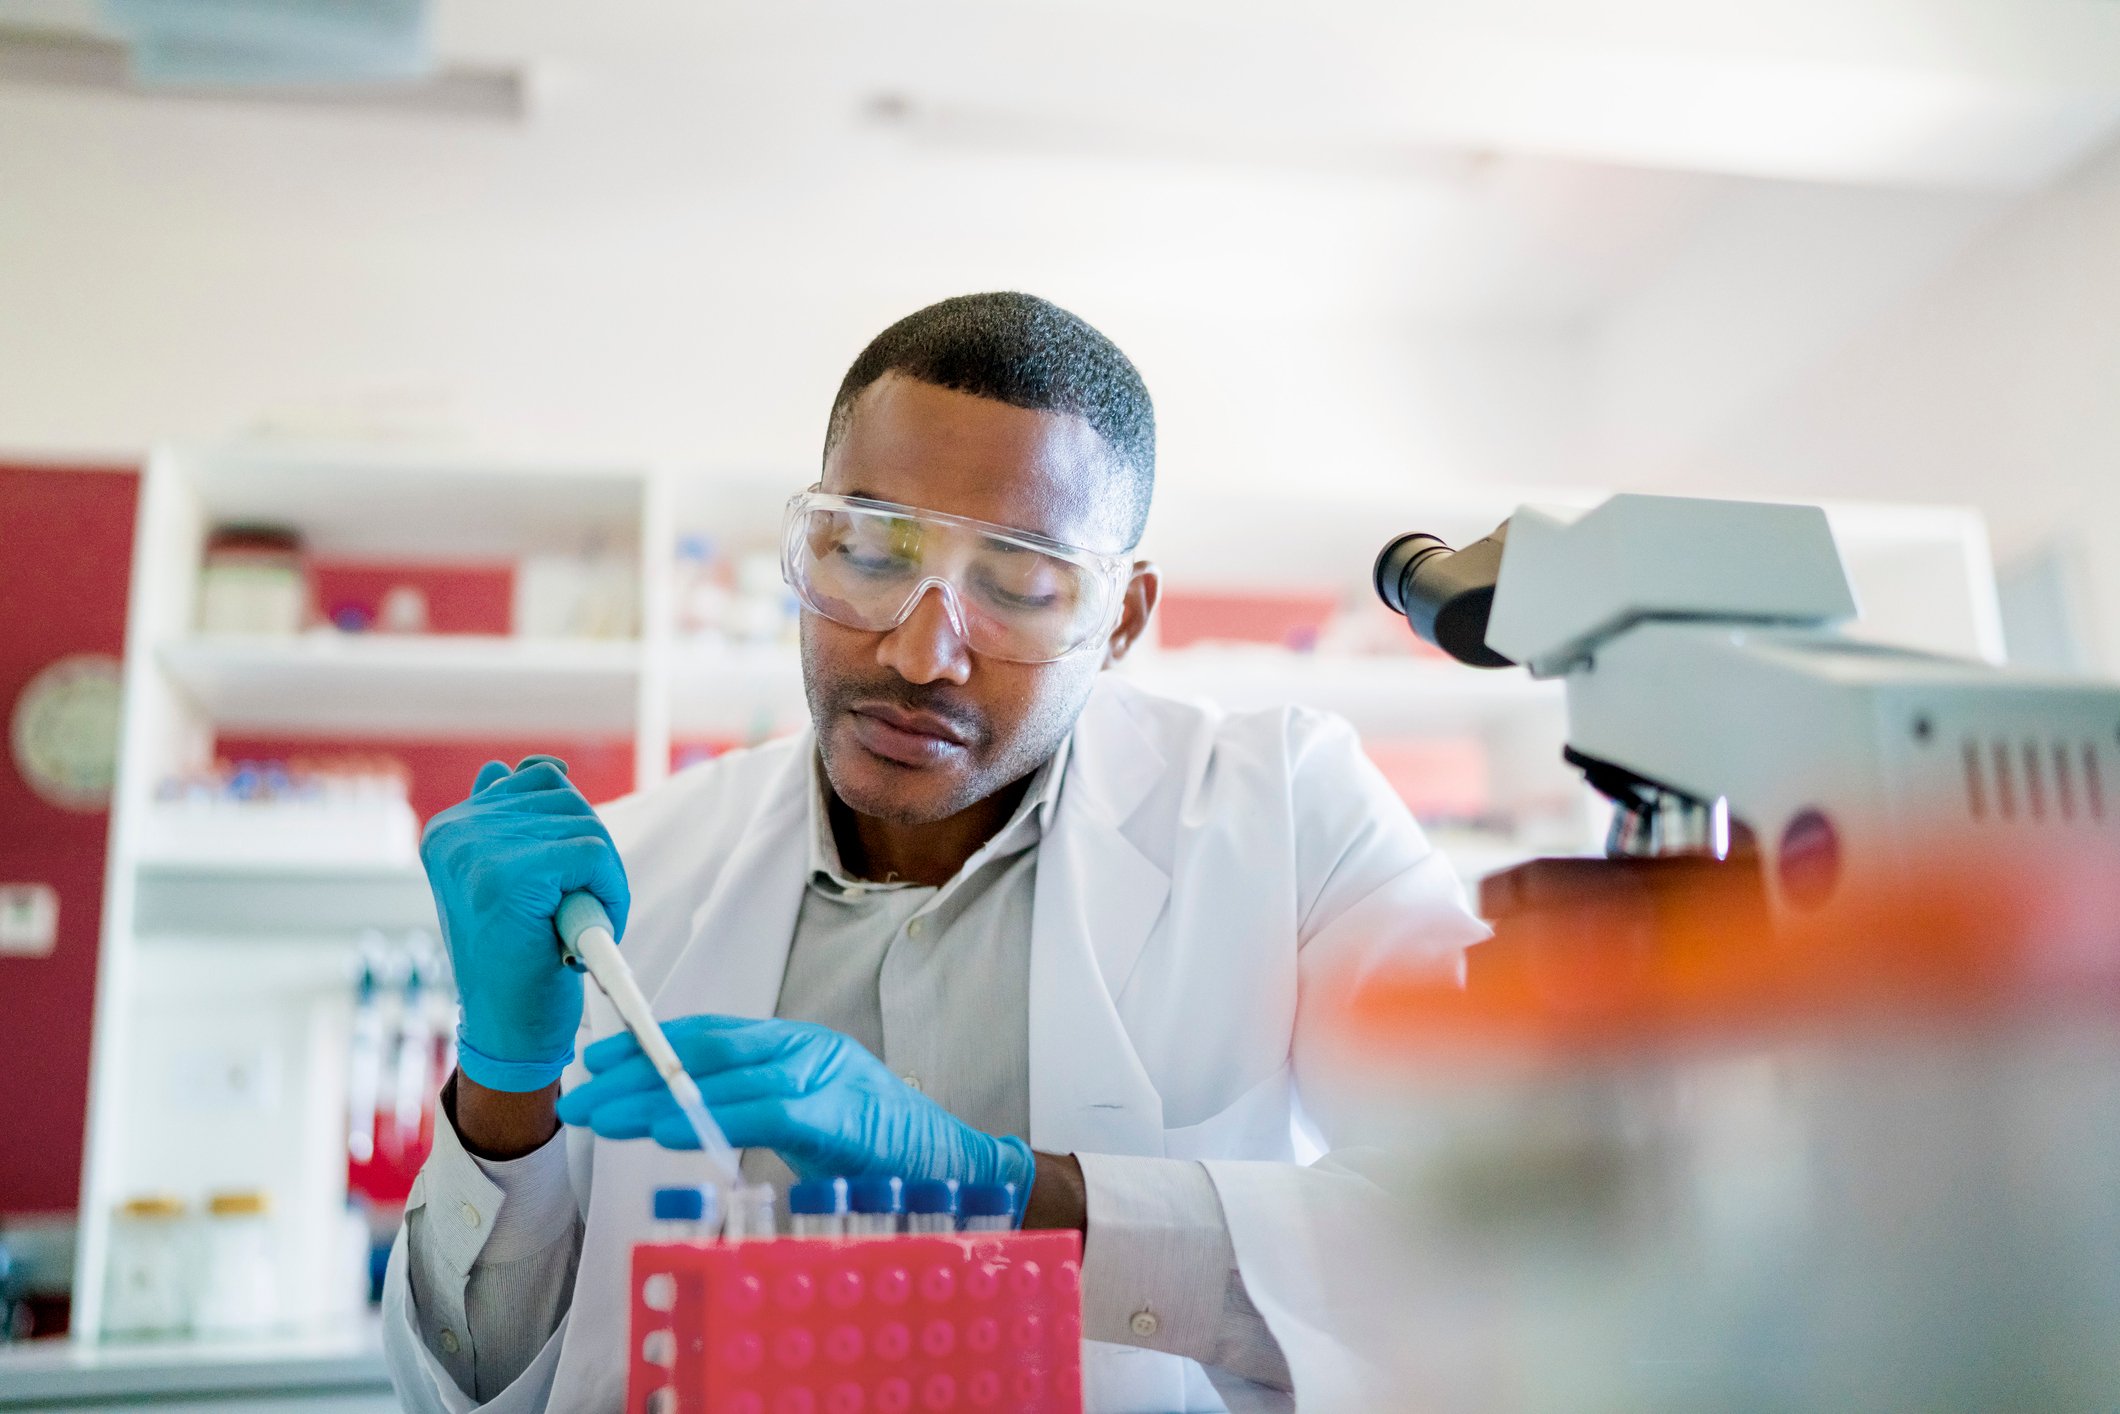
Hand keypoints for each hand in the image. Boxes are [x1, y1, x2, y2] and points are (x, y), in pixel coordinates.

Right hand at [421, 756, 629, 1092]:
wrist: (509, 1033)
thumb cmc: (518, 958)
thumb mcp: (508, 879)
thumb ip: (516, 821)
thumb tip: (538, 767)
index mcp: (450, 828)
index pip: (539, 781)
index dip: (567, 835)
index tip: (551, 886)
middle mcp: (456, 831)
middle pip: (568, 799)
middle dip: (588, 856)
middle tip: (567, 914)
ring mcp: (478, 851)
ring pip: (587, 826)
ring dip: (601, 879)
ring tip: (570, 925)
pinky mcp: (511, 875)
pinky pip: (595, 855)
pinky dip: (610, 893)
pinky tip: (583, 933)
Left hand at [557, 1015, 1034, 1197]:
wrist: (957, 1169)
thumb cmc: (881, 1152)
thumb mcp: (808, 1121)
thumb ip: (756, 1109)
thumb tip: (681, 1116)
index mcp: (799, 1045)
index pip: (711, 1034)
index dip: (649, 1043)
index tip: (596, 1061)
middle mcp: (808, 1047)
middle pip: (705, 1048)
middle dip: (633, 1070)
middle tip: (578, 1092)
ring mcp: (827, 1075)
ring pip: (725, 1076)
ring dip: (653, 1097)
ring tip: (601, 1116)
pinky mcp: (840, 1114)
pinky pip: (762, 1111)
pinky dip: (710, 1118)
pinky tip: (664, 1132)